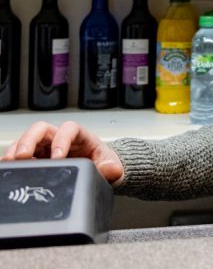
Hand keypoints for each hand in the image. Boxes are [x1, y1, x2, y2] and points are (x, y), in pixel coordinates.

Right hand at [2, 121, 124, 185]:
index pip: (69, 129)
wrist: (100, 173)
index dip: (61, 139)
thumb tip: (110, 169)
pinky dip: (14, 162)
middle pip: (41, 129)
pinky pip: (21, 156)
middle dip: (30, 140)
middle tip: (22, 155)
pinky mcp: (37, 160)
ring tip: (10, 163)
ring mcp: (46, 148)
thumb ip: (112, 168)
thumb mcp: (112, 166)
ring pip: (27, 140)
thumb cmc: (104, 164)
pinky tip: (9, 169)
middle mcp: (60, 138)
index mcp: (80, 136)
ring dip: (17, 149)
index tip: (58, 157)